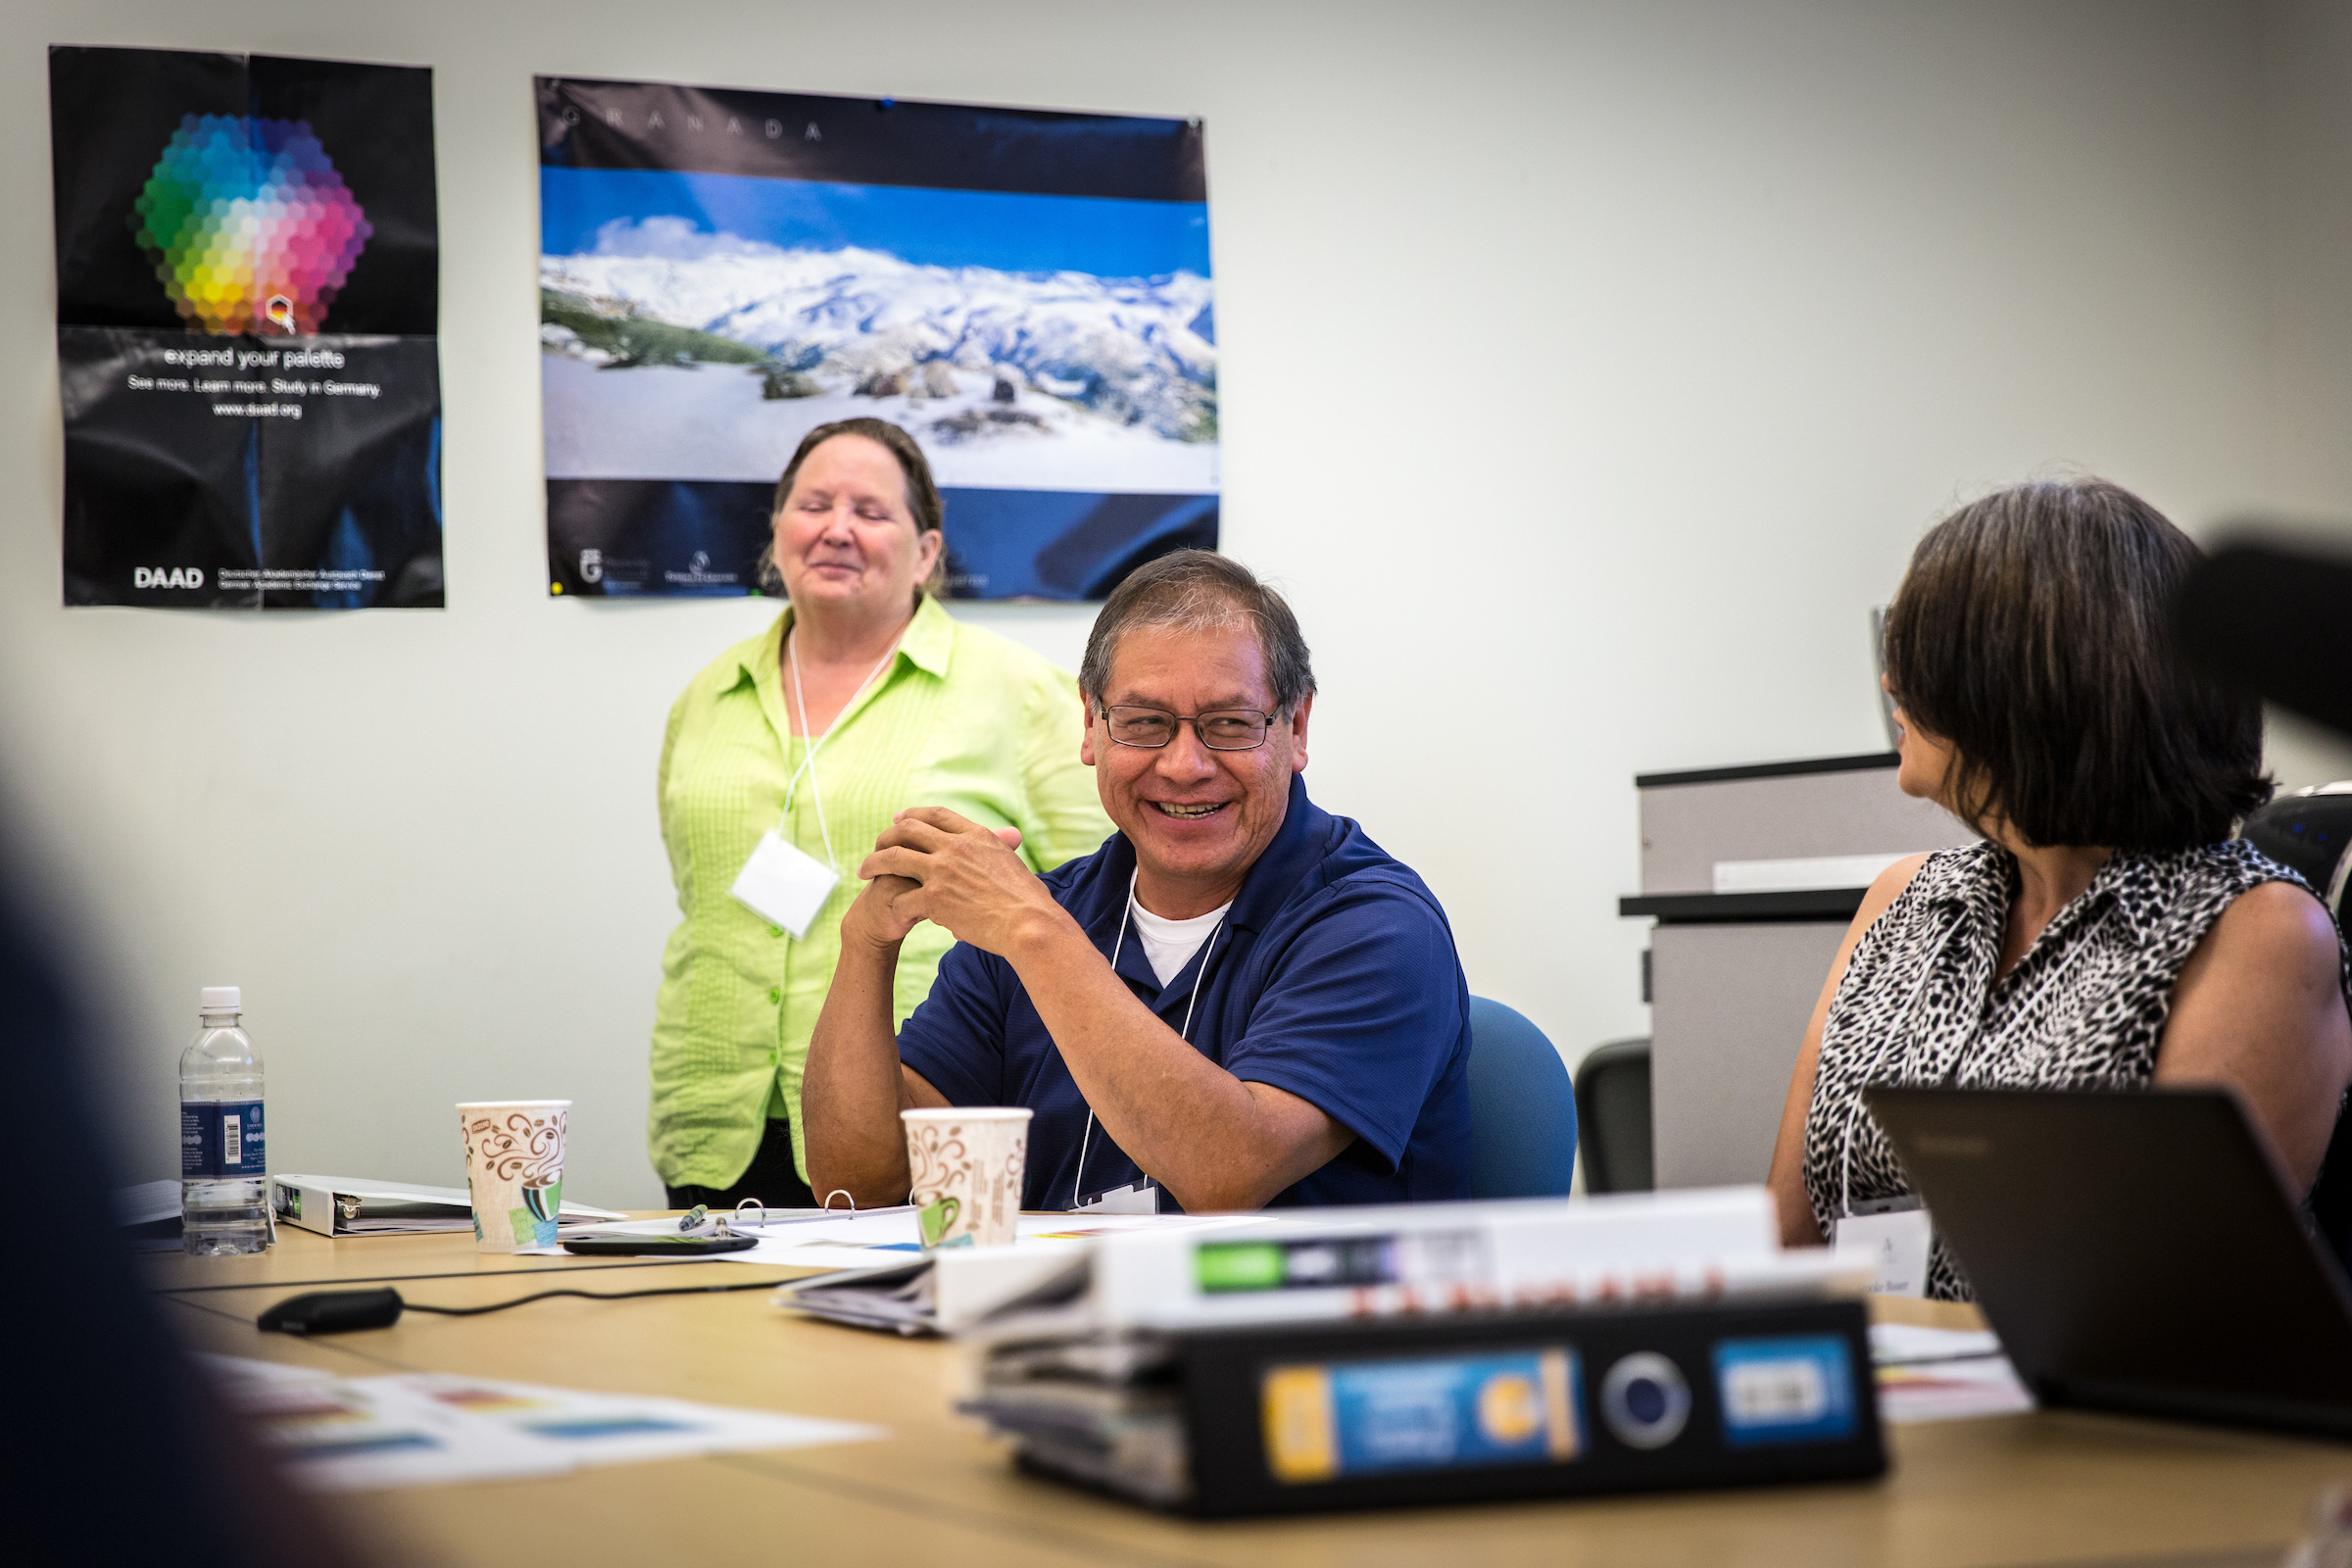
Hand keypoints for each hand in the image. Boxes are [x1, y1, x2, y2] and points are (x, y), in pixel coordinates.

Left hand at [857, 809, 1062, 956]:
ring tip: (863, 871)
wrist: (1030, 924)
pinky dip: (892, 904)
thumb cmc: (1030, 902)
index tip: (898, 818)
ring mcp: (942, 871)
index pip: (937, 815)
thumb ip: (1001, 852)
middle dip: (886, 836)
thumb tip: (1007, 843)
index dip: (914, 814)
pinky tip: (888, 911)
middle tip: (876, 847)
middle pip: (908, 829)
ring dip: (874, 862)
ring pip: (894, 857)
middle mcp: (956, 847)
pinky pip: (900, 896)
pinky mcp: (933, 898)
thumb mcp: (1014, 864)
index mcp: (977, 836)